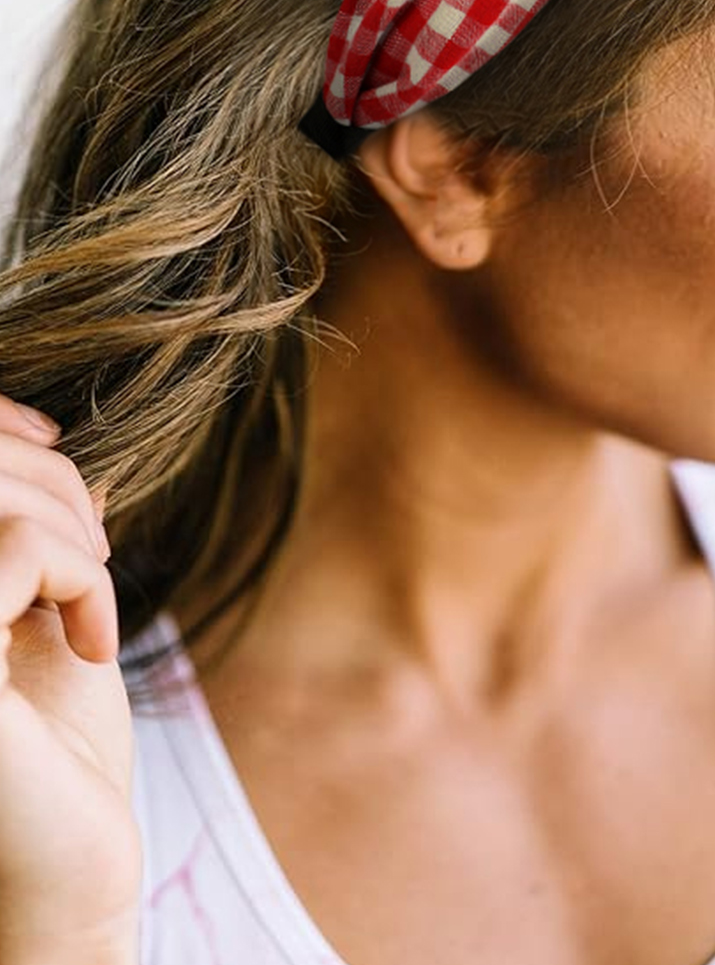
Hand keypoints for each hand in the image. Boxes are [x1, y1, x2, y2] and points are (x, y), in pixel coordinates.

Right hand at [0, 395, 139, 961]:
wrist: (70, 874)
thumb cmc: (54, 756)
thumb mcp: (43, 619)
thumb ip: (35, 534)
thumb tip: (49, 446)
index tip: (52, 442)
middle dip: (45, 475)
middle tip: (96, 550)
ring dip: (67, 523)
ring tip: (94, 590)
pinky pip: (17, 549)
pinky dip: (81, 575)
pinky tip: (96, 643)